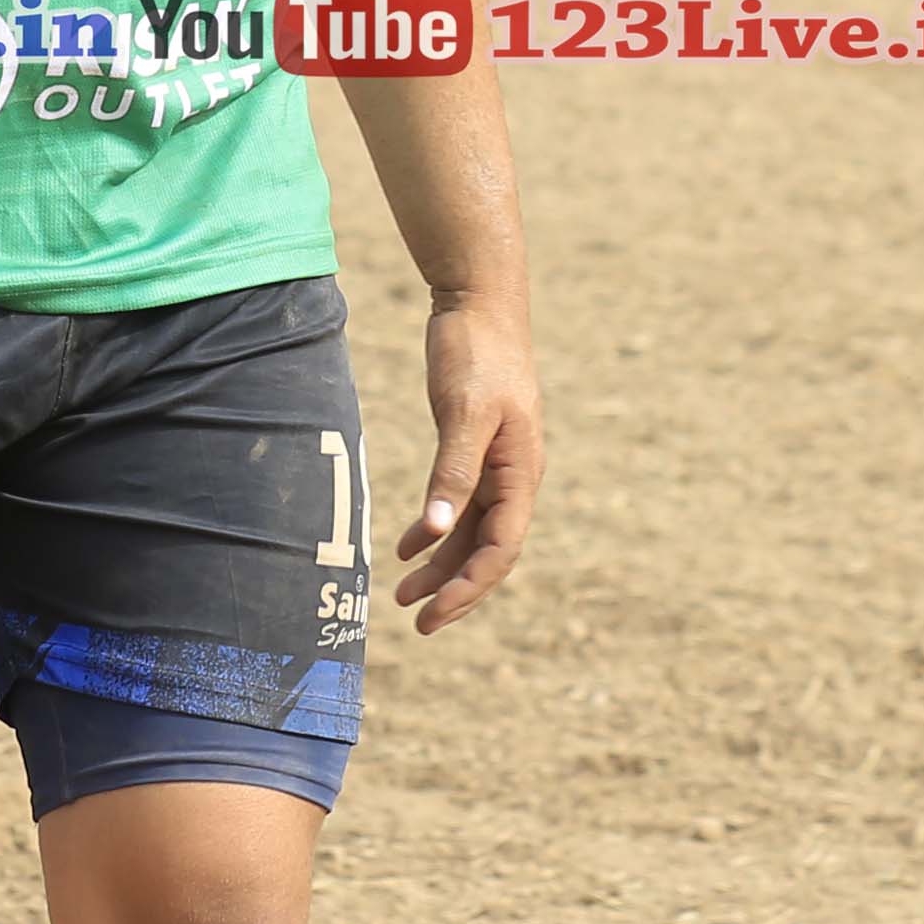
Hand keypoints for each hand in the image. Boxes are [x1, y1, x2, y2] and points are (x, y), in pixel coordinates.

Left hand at [393, 293, 542, 631]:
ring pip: (472, 531)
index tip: (433, 616)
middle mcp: (515, 475)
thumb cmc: (477, 352)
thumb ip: (454, 470)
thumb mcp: (464, 412)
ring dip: (441, 564)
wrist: (479, 301)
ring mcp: (497, 463)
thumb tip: (438, 528)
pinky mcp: (476, 449)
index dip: (469, 587)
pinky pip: (460, 504)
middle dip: (455, 590)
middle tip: (416, 623)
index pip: (500, 548)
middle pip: (489, 550)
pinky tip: (406, 547)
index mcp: (521, 471)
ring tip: (402, 595)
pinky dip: (435, 530)